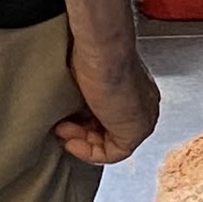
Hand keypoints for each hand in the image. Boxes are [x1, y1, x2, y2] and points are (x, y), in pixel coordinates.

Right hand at [56, 34, 159, 166]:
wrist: (104, 48)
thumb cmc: (94, 50)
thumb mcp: (85, 74)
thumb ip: (83, 92)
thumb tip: (67, 105)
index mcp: (135, 89)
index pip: (110, 116)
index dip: (83, 122)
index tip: (64, 118)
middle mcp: (142, 104)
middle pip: (110, 131)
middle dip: (81, 133)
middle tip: (60, 128)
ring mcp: (142, 118)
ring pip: (110, 143)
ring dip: (81, 142)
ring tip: (62, 131)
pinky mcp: (135, 131)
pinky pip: (114, 154)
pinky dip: (88, 152)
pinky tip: (71, 142)